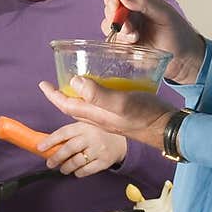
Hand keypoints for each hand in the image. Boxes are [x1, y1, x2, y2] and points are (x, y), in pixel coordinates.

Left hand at [34, 121, 127, 177]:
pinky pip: (87, 170)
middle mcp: (91, 137)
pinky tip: (76, 171)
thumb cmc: (95, 134)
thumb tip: (45, 142)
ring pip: (77, 161)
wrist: (119, 142)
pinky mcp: (104, 161)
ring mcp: (98, 150)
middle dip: (57, 157)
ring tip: (63, 169)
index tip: (40, 148)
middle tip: (50, 163)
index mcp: (83, 126)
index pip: (64, 132)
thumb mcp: (84, 127)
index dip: (51, 140)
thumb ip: (69, 133)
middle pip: (70, 148)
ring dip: (66, 167)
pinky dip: (78, 172)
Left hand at [39, 77, 172, 152]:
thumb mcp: (121, 103)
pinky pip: (99, 107)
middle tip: (53, 86)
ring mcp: (111, 118)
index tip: (42, 84)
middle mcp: (100, 118)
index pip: (66, 104)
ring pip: (86, 108)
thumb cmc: (146, 116)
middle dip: (60, 97)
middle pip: (73, 108)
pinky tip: (100, 90)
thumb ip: (98, 94)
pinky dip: (93, 97)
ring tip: (72, 87)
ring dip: (76, 98)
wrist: (168, 129)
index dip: (53, 94)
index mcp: (95, 115)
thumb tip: (74, 81)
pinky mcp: (122, 115)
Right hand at [102, 0, 205, 84]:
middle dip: (114, 17)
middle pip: (110, 8)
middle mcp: (131, 13)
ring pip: (109, 26)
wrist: (184, 59)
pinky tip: (133, 46)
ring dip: (119, 31)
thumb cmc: (179, 33)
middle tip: (128, 27)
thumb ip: (145, 2)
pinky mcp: (125, 46)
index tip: (114, 5)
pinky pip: (113, 42)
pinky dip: (120, 44)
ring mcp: (127, 29)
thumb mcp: (165, 14)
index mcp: (141, 0)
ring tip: (135, 38)